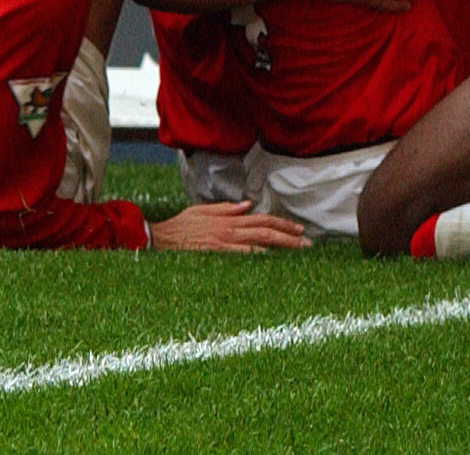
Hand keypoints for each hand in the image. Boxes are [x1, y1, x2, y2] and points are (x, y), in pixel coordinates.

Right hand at [148, 200, 308, 251]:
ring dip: (281, 248)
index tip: (299, 230)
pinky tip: (274, 263)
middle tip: (307, 243)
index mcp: (229, 220)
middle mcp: (231, 231)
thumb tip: (247, 205)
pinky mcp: (218, 255)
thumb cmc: (181, 225)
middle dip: (289, 237)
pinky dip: (259, 258)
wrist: (162, 238)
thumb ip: (227, 208)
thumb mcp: (204, 210)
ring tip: (298, 253)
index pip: (262, 220)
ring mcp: (226, 244)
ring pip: (260, 244)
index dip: (282, 225)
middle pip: (267, 232)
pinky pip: (244, 257)